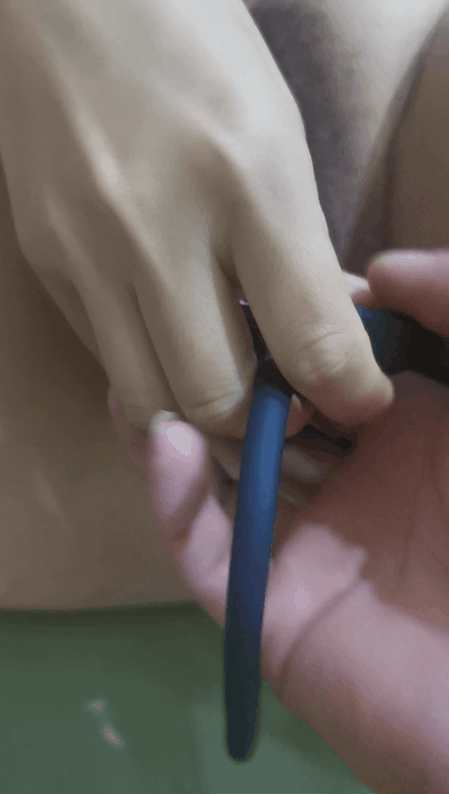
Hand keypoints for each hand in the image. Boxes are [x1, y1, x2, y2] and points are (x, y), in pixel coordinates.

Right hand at [0, 0, 390, 433]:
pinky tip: (172, 340)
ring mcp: (86, 251)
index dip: (349, 393)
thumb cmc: (195, 50)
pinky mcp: (46, 263)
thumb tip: (327, 340)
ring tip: (229, 387)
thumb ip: (301, 250)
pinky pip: (107, 359)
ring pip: (151, 402)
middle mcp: (157, 227)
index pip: (311, 337)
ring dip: (201, 416)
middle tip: (286, 402)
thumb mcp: (276, 137)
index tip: (357, 399)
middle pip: (217, 398)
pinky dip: (151, 373)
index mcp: (246, 179)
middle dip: (264, 422)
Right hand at [143, 252, 448, 793]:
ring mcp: (303, 546)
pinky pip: (205, 555)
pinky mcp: (268, 610)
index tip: (238, 277)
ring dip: (179, 427)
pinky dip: (172, 501)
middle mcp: (344, 483)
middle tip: (173, 318)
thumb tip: (378, 270)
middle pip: (260, 419)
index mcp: (398, 434)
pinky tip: (163, 441)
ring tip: (140, 367)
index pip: (316, 369)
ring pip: (219, 482)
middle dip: (221, 372)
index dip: (279, 326)